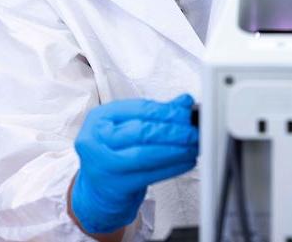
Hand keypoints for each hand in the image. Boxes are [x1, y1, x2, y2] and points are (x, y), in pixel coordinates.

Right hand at [71, 94, 198, 233]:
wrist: (99, 188)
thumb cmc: (115, 151)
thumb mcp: (129, 126)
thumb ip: (156, 113)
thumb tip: (184, 102)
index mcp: (100, 118)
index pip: (138, 109)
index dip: (166, 111)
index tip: (187, 112)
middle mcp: (97, 140)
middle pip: (141, 131)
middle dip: (173, 130)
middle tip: (194, 131)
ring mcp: (104, 164)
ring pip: (146, 154)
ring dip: (176, 150)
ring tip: (194, 146)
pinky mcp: (116, 185)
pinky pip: (150, 174)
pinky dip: (172, 167)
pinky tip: (187, 161)